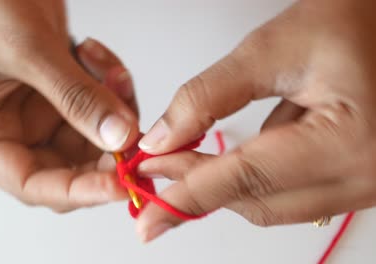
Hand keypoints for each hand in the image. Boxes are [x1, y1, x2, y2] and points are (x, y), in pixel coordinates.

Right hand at [0, 0, 138, 211]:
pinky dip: (111, 88)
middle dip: (107, 151)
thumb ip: (75, 96)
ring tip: (114, 76)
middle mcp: (9, 133)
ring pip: (93, 137)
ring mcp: (38, 115)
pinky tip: (101, 60)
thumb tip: (119, 137)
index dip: (78, 190)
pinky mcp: (61, 95)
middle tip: (136, 134)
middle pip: (69, 167)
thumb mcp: (27, 50)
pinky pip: (99, 107)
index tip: (120, 184)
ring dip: (115, 111)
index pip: (32, 184)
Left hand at [136, 0, 375, 241]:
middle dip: (198, 187)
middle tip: (156, 169)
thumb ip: (209, 97)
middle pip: (257, 201)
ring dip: (223, 185)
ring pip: (271, 204)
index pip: (247, 178)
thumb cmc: (351, 22)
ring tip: (185, 158)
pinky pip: (289, 194)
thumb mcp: (271, 50)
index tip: (145, 195)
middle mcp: (365, 175)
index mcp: (348, 141)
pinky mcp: (355, 178)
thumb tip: (162, 139)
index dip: (187, 190)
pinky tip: (231, 156)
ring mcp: (366, 183)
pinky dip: (251, 180)